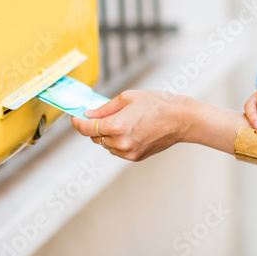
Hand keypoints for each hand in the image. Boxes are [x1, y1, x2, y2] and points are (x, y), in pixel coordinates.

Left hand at [71, 90, 187, 161]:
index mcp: (117, 126)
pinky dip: (118, 141)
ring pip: (106, 144)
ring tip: (124, 120)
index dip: (77, 122)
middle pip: (95, 137)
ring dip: (107, 134)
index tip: (75, 117)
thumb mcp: (128, 98)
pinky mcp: (135, 157)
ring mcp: (128, 152)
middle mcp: (121, 142)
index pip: (86, 129)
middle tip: (102, 114)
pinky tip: (131, 129)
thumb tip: (88, 114)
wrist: (181, 119)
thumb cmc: (157, 103)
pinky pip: (117, 150)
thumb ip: (105, 108)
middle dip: (94, 126)